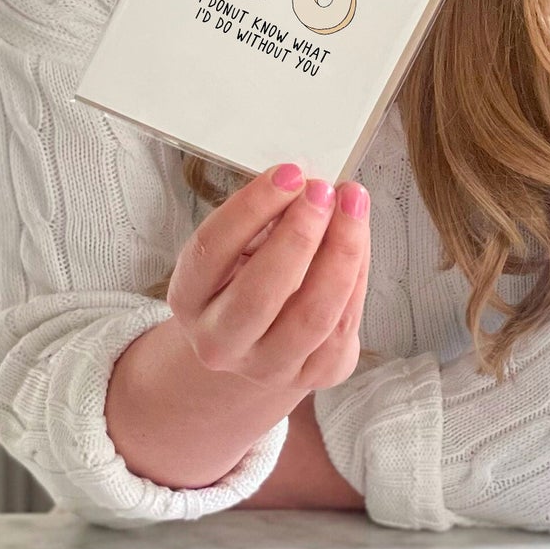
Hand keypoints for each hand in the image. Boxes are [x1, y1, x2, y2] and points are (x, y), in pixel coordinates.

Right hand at [167, 164, 369, 397]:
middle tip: (323, 191)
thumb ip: (267, 216)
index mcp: (189, 297)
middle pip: (260, 294)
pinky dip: (357, 276)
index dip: (252, 206)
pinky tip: (360, 240)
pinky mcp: (313, 377)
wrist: (255, 342)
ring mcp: (266, 366)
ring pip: (312, 316)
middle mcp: (220, 341)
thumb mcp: (239, 242)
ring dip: (341, 252)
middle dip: (298, 235)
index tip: (290, 172)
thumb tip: (308, 184)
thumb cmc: (248, 273)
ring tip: (354, 205)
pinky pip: (344, 327)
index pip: (212, 249)